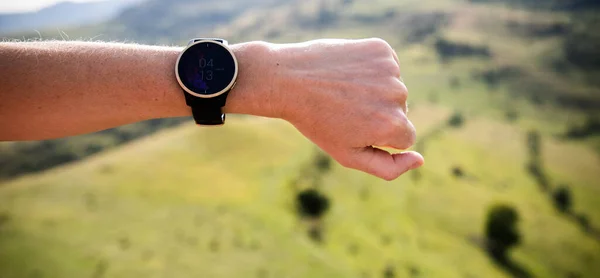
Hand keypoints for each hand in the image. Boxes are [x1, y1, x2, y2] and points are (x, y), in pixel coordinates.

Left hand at [270, 39, 423, 179]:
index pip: (405, 138)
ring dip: (374, 90)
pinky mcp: (381, 49)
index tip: (353, 127)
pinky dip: (371, 69)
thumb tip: (420, 160)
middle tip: (344, 108)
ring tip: (343, 90)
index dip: (378, 135)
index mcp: (393, 125)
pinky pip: (387, 66)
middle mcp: (397, 95)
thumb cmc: (318, 122)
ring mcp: (390, 69)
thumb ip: (388, 168)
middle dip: (377, 112)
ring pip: (393, 87)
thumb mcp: (349, 155)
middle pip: (400, 111)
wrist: (288, 80)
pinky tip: (347, 72)